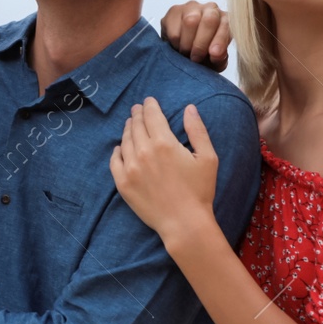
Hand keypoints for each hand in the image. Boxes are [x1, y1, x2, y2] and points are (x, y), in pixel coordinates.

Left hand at [109, 97, 219, 241]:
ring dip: (128, 129)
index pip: (152, 116)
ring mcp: (130, 168)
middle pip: (137, 126)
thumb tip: (189, 108)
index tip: (148, 101)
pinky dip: (116, 151)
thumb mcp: (207, 158)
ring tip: (131, 125)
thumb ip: (197, 130)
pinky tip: (119, 148)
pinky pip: (114, 161)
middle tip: (137, 109)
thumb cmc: (200, 190)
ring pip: (125, 141)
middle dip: (138, 114)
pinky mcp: (123, 184)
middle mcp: (144, 152)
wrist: (184, 222)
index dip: (150, 105)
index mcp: (164, 143)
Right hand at [159, 2, 230, 72]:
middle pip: (209, 20)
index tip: (214, 55)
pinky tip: (178, 46)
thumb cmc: (204, 54)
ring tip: (186, 54)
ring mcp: (192, 7)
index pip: (227, 25)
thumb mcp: (215, 59)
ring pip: (190, 22)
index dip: (220, 40)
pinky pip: (174, 28)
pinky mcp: (174, 11)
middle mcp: (211, 9)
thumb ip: (219, 58)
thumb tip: (216, 55)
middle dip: (202, 43)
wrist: (184, 52)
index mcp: (226, 19)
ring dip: (187, 44)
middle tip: (196, 58)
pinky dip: (175, 43)